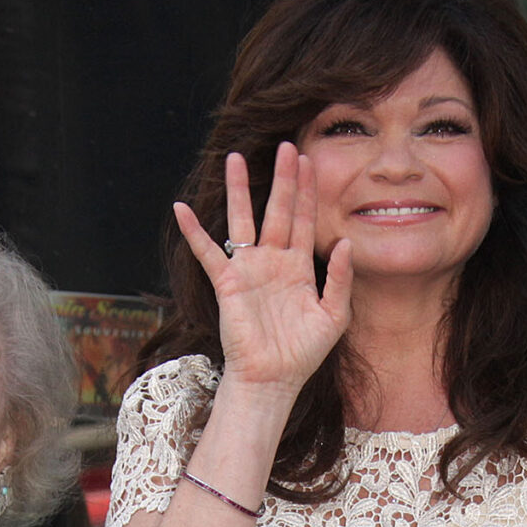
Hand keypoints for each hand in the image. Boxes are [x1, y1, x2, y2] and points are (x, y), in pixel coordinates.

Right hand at [172, 145, 352, 395]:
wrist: (274, 379)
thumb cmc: (304, 352)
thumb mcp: (333, 315)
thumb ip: (340, 279)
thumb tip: (345, 242)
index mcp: (298, 267)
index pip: (303, 220)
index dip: (307, 191)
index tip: (311, 161)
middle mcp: (273, 261)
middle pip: (277, 210)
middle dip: (283, 179)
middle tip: (287, 147)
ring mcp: (248, 270)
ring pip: (242, 220)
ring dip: (238, 191)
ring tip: (234, 159)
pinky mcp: (228, 283)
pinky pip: (208, 252)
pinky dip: (194, 232)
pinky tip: (181, 209)